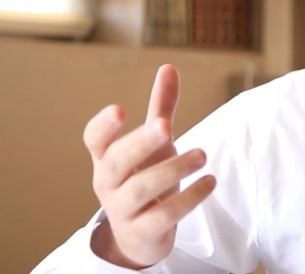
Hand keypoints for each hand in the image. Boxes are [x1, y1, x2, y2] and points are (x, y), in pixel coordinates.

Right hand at [83, 64, 216, 267]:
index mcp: (107, 158)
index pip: (93, 140)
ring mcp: (123, 210)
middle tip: (167, 126)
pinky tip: (210, 181)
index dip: (102, 126)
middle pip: (117, 161)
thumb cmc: (144, 180)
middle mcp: (109, 183)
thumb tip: (168, 67)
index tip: (119, 109)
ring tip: (202, 155)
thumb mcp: (152, 145)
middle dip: (140, 142)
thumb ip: (160, 109)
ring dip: (173, 169)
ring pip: (141, 189)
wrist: (140, 237)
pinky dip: (189, 199)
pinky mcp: (143, 232)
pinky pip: (164, 216)